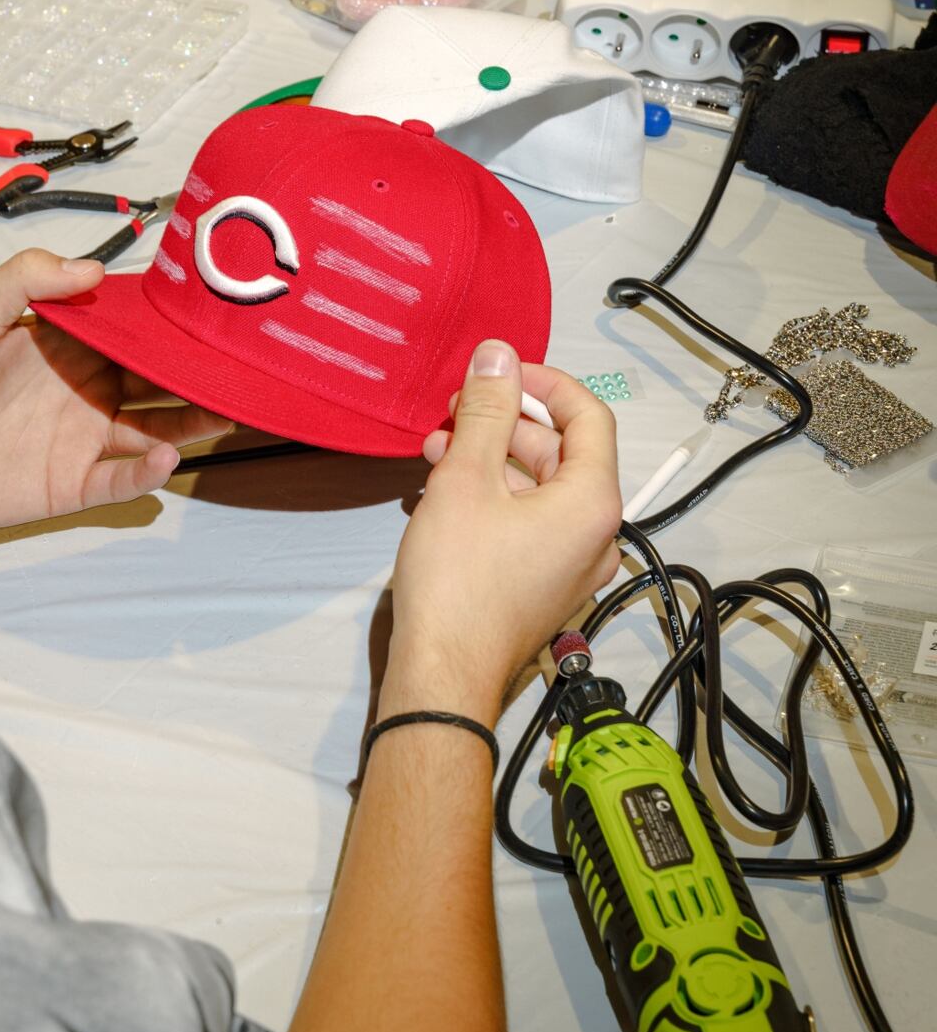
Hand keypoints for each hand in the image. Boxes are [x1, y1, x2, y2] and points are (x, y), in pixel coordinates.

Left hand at [0, 249, 232, 529]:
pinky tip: (167, 456)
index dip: (166, 322)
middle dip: (195, 372)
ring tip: (226, 407)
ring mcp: (82, 439)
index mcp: (68, 347)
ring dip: (191, 422)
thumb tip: (94, 268)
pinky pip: (119, 480)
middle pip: (157, 382)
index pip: (131, 332)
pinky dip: (147, 473)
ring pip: (154, 429)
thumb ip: (26, 280)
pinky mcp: (70, 484)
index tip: (204, 308)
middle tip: (236, 361)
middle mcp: (86, 391)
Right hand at [381, 340, 621, 725]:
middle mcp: (596, 534)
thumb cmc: (458, 580)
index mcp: (593, 502)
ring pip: (539, 489)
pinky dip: (493, 498)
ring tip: (435, 452)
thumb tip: (498, 356)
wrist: (443, 674)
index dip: (545, 383)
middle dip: (506, 423)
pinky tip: (443, 491)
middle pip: (561, 452)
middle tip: (454, 410)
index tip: (499, 372)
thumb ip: (487, 409)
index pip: (589, 416)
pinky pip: (529, 523)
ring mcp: (573, 565)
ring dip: (490, 459)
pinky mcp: (545, 586)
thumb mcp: (466, 477)